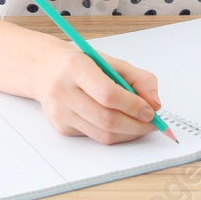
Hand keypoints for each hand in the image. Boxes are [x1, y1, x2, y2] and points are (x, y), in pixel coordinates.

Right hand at [35, 49, 162, 144]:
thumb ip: (139, 79)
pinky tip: (122, 124)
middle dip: (136, 125)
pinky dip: (114, 134)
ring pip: (102, 135)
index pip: (108, 94)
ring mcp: (60, 112)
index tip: (151, 110)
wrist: (45, 70)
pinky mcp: (61, 127)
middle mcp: (62, 90)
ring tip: (141, 125)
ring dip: (128, 133)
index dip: (133, 106)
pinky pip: (95, 137)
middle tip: (152, 123)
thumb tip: (155, 104)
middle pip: (106, 119)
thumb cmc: (82, 64)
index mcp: (75, 66)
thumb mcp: (112, 62)